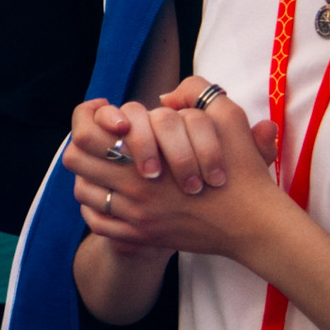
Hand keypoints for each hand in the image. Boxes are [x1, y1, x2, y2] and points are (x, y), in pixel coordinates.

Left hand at [62, 82, 287, 262]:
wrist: (253, 224)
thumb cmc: (242, 168)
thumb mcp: (227, 116)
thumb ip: (196, 91)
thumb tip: (163, 96)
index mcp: (148, 154)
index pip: (88, 134)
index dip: (89, 120)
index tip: (107, 119)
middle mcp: (134, 187)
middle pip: (76, 160)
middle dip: (86, 145)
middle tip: (104, 140)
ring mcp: (135, 215)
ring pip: (82, 191)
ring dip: (90, 176)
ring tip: (106, 167)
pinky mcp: (141, 238)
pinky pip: (96, 223)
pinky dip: (96, 208)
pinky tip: (110, 196)